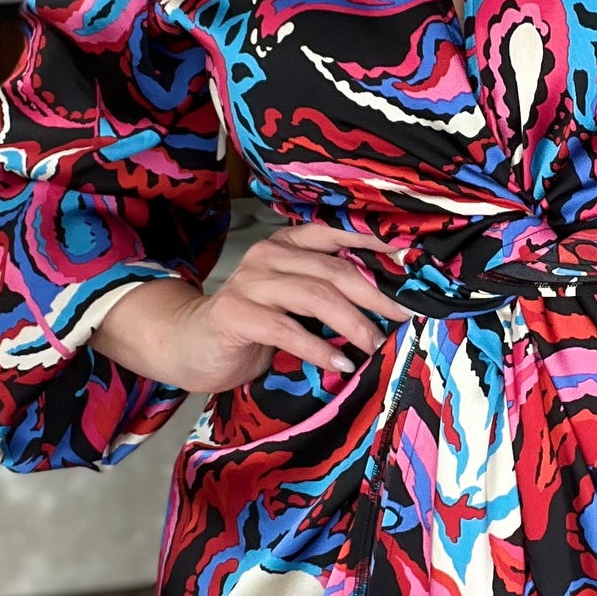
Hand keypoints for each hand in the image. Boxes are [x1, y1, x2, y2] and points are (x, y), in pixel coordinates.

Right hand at [173, 223, 411, 389]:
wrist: (189, 344)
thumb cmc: (251, 324)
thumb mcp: (291, 301)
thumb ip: (324, 291)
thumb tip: (385, 303)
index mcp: (285, 245)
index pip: (333, 233)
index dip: (371, 241)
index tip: (406, 254)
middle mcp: (268, 256)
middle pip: (333, 269)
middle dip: (373, 295)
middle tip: (402, 318)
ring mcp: (249, 283)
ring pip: (314, 296)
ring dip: (352, 323)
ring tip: (374, 344)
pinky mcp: (235, 314)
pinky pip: (286, 329)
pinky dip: (318, 348)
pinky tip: (340, 362)